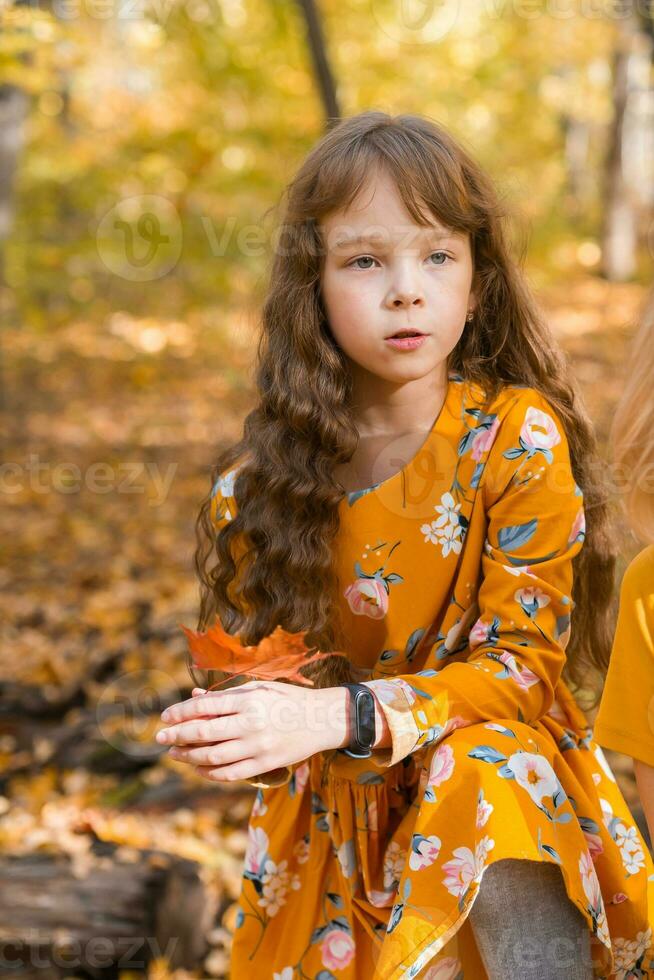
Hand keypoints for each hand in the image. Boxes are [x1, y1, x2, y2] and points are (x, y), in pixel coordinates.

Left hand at [156, 680, 349, 781]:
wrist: (323, 719)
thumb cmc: (288, 699)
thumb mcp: (259, 689)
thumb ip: (226, 696)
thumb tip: (195, 698)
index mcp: (248, 700)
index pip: (205, 706)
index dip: (181, 712)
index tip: (165, 717)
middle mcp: (251, 723)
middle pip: (204, 731)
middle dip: (177, 735)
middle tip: (160, 738)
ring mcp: (258, 747)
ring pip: (214, 756)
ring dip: (189, 757)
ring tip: (175, 754)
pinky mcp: (265, 764)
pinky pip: (231, 773)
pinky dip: (210, 773)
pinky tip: (199, 768)